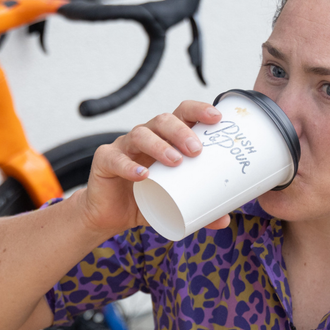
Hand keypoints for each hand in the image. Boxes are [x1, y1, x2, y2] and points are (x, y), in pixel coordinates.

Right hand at [78, 100, 231, 235]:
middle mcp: (146, 136)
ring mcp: (124, 146)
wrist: (110, 214)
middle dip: (181, 131)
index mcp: (165, 139)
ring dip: (160, 146)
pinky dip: (129, 166)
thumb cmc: (144, 198)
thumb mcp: (174, 204)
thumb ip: (198, 208)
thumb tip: (224, 219)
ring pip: (140, 134)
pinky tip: (142, 175)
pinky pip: (115, 159)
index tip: (216, 118)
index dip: (198, 110)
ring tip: (175, 162)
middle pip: (163, 120)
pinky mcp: (105, 160)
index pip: (182, 113)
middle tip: (196, 151)